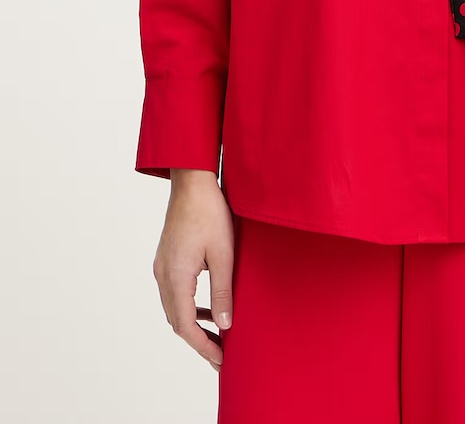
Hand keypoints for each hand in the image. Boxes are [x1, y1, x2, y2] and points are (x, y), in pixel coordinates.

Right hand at [152, 169, 234, 371]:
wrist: (192, 181)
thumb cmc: (210, 212)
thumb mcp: (223, 254)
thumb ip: (222, 292)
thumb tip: (225, 325)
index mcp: (176, 277)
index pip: (185, 326)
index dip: (203, 346)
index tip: (221, 360)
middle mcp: (163, 275)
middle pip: (177, 321)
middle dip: (198, 340)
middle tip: (221, 354)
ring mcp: (162, 266)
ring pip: (175, 307)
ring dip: (194, 323)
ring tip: (217, 334)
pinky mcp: (167, 258)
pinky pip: (175, 292)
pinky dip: (190, 306)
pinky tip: (208, 307)